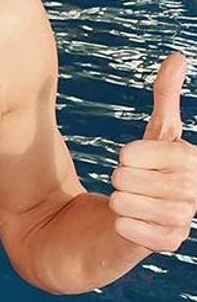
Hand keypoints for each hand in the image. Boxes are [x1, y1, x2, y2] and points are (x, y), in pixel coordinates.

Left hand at [110, 53, 196, 252]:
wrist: (113, 221)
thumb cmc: (138, 174)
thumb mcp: (153, 134)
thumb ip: (166, 99)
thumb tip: (178, 56)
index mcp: (191, 162)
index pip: (152, 152)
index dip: (134, 154)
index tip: (132, 160)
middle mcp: (194, 192)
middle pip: (133, 177)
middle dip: (121, 179)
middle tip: (126, 185)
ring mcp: (183, 220)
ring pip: (130, 202)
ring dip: (118, 201)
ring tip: (124, 203)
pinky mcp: (168, 245)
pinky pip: (133, 231)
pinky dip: (121, 225)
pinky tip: (125, 225)